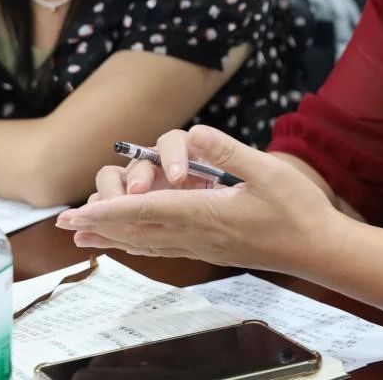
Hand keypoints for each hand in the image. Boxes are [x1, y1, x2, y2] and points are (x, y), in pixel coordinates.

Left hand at [56, 126, 345, 273]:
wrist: (318, 249)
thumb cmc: (297, 209)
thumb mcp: (268, 171)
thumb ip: (228, 151)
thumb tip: (195, 133)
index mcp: (206, 213)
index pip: (148, 210)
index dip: (112, 209)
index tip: (81, 212)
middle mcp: (198, 233)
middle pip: (138, 229)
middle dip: (100, 224)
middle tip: (64, 224)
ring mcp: (204, 245)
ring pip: (149, 241)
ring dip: (114, 236)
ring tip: (84, 237)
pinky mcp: (212, 249)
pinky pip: (166, 247)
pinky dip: (141, 243)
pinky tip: (132, 243)